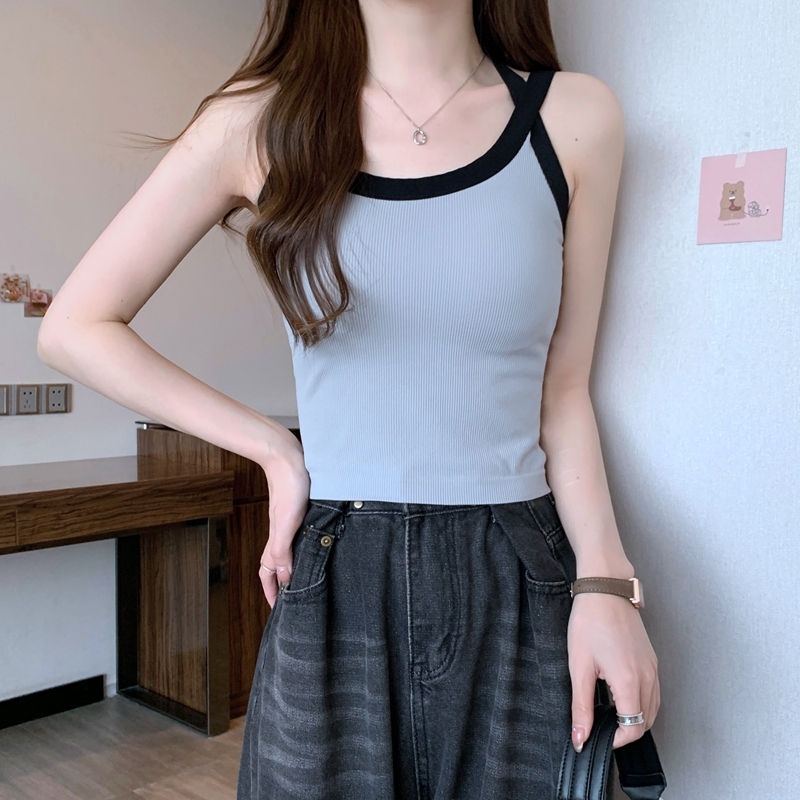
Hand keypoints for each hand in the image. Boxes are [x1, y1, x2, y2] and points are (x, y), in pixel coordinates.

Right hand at [257, 430, 309, 606]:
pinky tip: (314, 546)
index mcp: (277, 539)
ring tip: (304, 579)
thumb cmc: (290, 485)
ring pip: (287, 550)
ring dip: (292, 566)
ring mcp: (289, 522)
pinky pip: (297, 537)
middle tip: (294, 600)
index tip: (278, 610)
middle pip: (276, 564)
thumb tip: (283, 577)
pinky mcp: (298, 510)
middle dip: (281, 584)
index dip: (272, 591)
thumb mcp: (288, 521)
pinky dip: (302, 548)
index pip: (269, 572)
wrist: (287, 456)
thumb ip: (283, 549)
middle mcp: (282, 533)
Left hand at [567, 592, 659, 750]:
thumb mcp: (579, 665)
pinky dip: (641, 703)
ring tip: (609, 715)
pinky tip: (621, 696)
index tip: (597, 738)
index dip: (615, 740)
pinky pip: (654, 691)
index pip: (633, 728)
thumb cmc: (590, 620)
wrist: (605, 588)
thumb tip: (581, 737)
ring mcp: (653, 667)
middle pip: (646, 722)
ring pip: (653, 708)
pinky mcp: (652, 659)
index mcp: (630, 681)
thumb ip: (582, 706)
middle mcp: (648, 676)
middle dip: (625, 731)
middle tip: (601, 728)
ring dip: (635, 718)